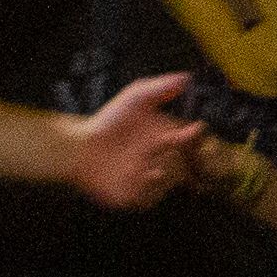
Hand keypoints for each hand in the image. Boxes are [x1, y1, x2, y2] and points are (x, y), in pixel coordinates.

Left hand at [65, 74, 208, 213]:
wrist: (79, 147)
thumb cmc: (108, 121)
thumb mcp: (135, 98)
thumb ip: (160, 88)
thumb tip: (187, 78)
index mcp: (165, 137)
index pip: (191, 140)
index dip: (196, 136)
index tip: (194, 128)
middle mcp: (160, 159)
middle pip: (186, 163)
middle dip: (187, 158)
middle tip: (176, 149)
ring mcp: (148, 178)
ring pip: (170, 182)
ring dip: (169, 175)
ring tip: (158, 167)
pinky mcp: (134, 195)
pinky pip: (150, 199)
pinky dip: (151, 191)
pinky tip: (147, 176)